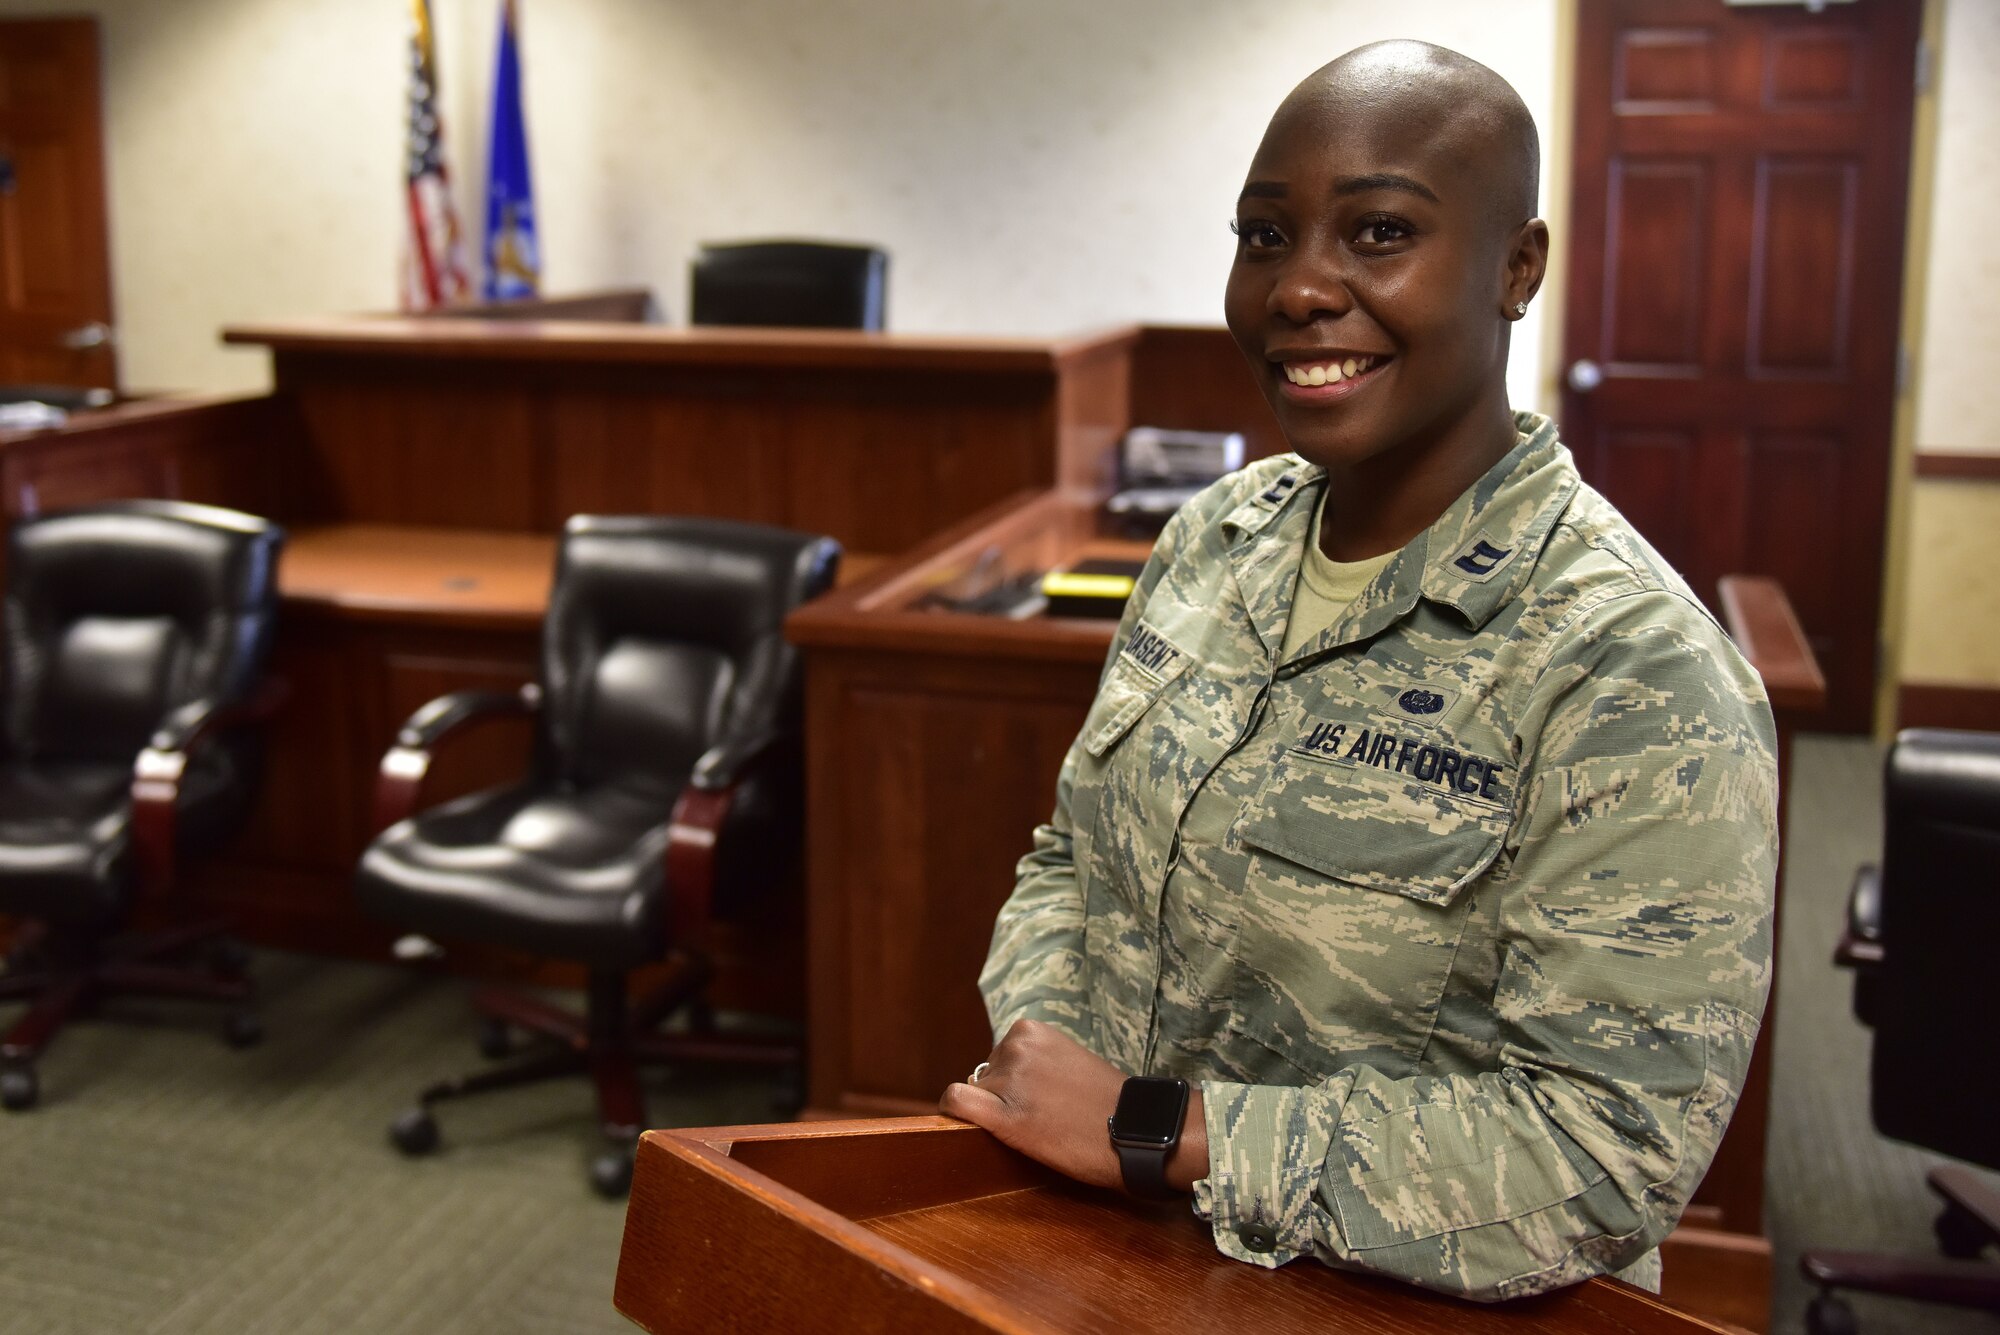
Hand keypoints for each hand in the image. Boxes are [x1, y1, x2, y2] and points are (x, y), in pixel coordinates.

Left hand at [938, 1019, 1207, 1192]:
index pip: (1000, 1056)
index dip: (1012, 1082)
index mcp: (1032, 1030)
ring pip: (975, 1094)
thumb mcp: (1070, 1060)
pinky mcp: (1005, 1116)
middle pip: (986, 1076)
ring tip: (1033, 1129)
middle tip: (1038, 1118)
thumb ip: (1037, 1061)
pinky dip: (953, 1112)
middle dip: (1003, 1097)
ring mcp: (1010, 1079)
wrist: (1137, 1131)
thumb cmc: (1110, 1103)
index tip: (1033, 1099)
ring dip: (994, 1113)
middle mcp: (1016, 1047)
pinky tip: (962, 1124)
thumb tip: (1002, 1078)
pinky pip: (957, 1103)